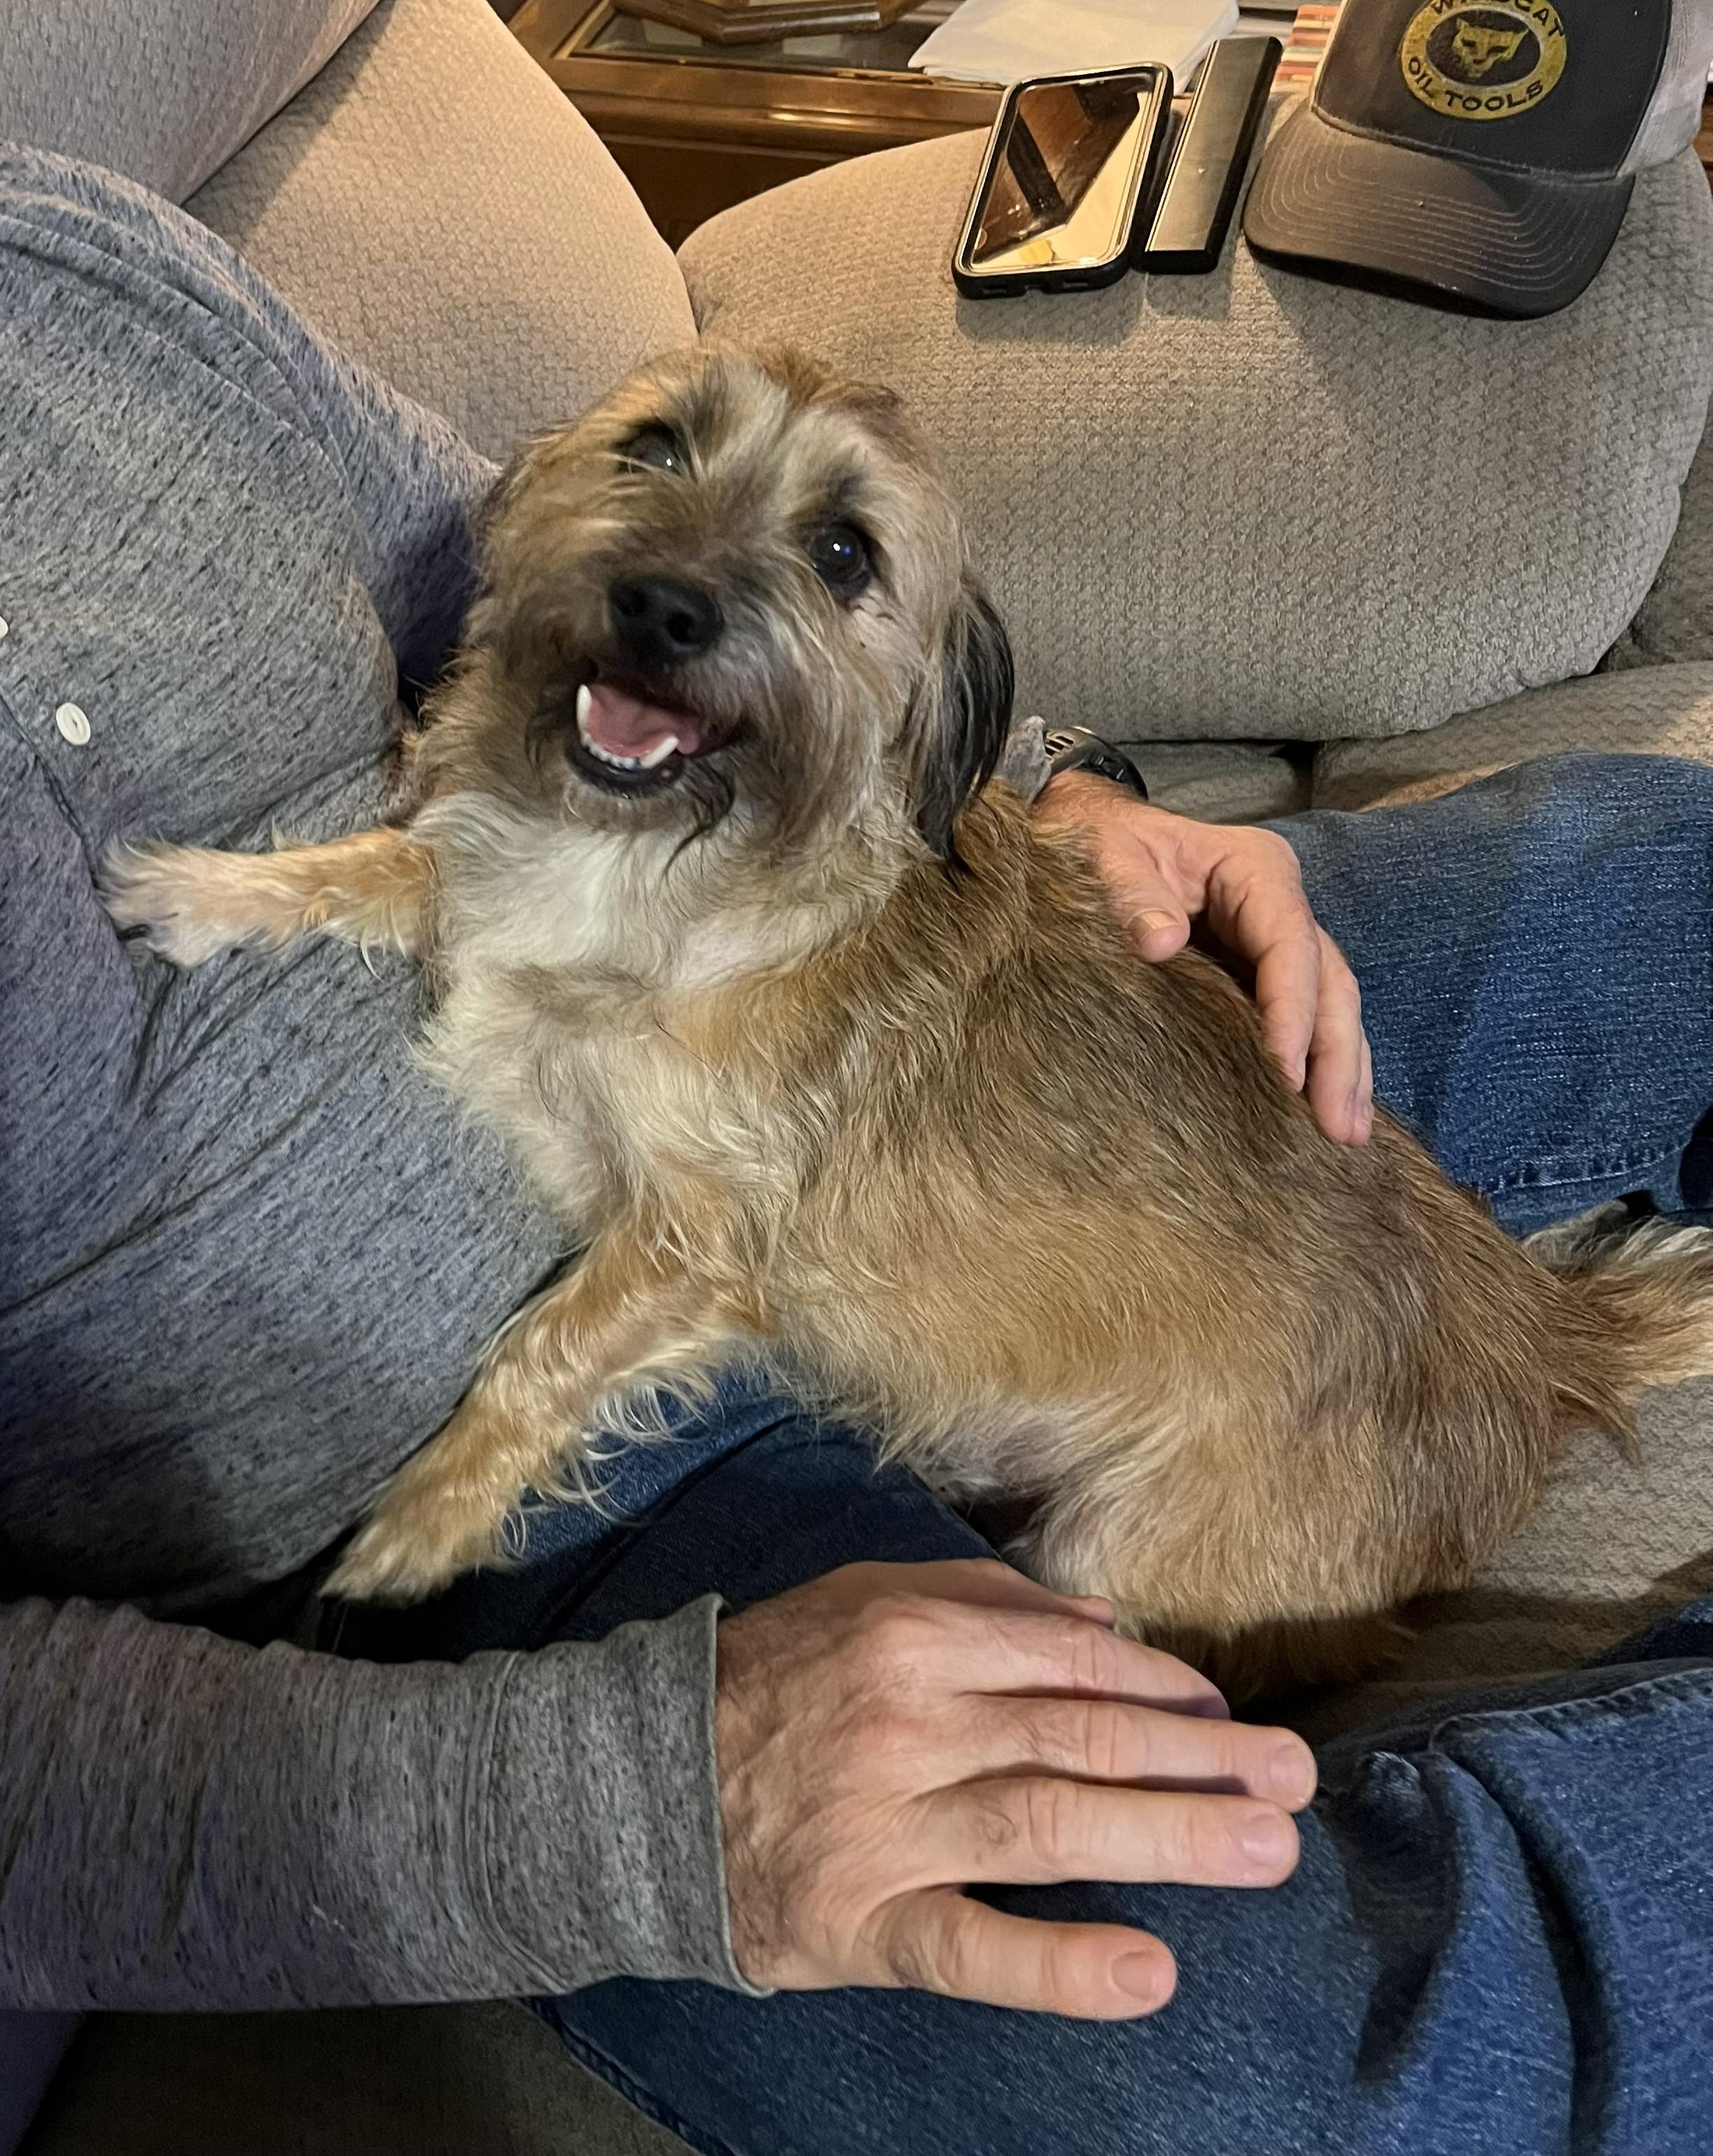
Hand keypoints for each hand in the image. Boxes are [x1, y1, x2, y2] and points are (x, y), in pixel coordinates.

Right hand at [714, 1559, 1315, 2019]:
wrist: (640, 1778)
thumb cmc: (772, 1678)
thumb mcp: (865, 1597)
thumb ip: (986, 1599)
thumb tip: (1108, 1628)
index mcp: (914, 1638)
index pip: (1070, 1665)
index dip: (1163, 1690)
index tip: (1228, 1711)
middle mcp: (908, 1725)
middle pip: (1083, 1742)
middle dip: (1202, 1760)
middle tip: (1294, 1781)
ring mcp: (885, 1829)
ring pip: (1050, 1828)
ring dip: (1171, 1839)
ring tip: (1265, 1851)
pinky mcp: (860, 1923)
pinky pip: (971, 1949)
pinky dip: (1060, 1966)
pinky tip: (1146, 1974)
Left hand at [1035, 774, 1372, 1144]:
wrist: (1093, 841)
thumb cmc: (1103, 846)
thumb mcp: (1108, 858)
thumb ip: (1131, 895)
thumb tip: (1160, 942)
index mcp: (1256, 869)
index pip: (1290, 943)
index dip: (1292, 1011)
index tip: (1285, 1073)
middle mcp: (1280, 905)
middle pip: (1328, 982)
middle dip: (1337, 1056)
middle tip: (1337, 1128)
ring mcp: (1276, 942)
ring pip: (1329, 1007)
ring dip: (1343, 1072)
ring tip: (1346, 1137)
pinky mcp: (1261, 975)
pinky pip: (1304, 1020)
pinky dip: (1317, 1066)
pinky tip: (1324, 1114)